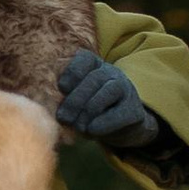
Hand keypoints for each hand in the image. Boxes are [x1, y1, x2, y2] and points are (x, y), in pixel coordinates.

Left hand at [57, 46, 172, 161]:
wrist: (122, 127)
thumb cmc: (90, 112)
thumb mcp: (76, 101)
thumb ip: (66, 99)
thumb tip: (56, 110)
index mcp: (94, 66)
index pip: (84, 59)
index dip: (72, 72)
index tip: (62, 88)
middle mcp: (111, 73)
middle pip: (94, 79)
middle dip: (75, 100)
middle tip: (63, 117)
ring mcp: (125, 90)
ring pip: (107, 93)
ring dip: (88, 112)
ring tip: (78, 127)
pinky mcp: (133, 111)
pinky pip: (117, 115)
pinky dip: (102, 124)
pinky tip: (91, 130)